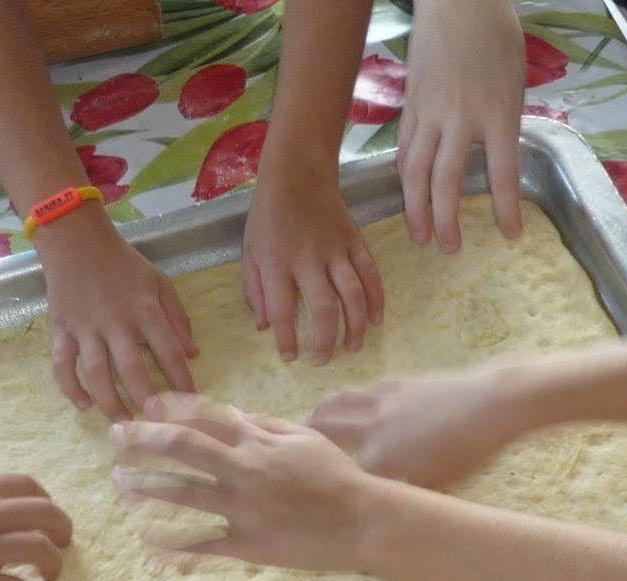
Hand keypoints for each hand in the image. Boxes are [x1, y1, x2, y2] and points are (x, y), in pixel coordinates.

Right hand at [39, 211, 197, 418]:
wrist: (75, 240)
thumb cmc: (123, 263)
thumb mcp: (159, 282)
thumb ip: (177, 318)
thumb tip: (192, 354)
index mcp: (144, 309)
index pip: (168, 351)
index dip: (181, 379)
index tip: (191, 405)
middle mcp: (115, 322)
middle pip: (131, 369)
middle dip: (145, 400)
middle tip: (156, 425)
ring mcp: (85, 328)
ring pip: (95, 372)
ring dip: (109, 401)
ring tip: (123, 422)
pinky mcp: (61, 330)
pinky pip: (62, 364)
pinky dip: (70, 387)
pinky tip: (84, 405)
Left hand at [112, 392, 378, 572]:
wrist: (364, 521)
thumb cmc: (338, 477)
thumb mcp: (304, 438)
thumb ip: (263, 425)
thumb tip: (229, 414)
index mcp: (257, 442)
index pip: (204, 417)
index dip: (169, 410)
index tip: (144, 407)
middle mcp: (244, 470)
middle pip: (182, 448)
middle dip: (143, 440)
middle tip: (115, 437)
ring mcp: (243, 509)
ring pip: (182, 494)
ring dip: (145, 487)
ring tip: (119, 484)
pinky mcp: (248, 545)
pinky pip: (201, 544)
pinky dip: (171, 544)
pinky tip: (146, 541)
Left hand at [243, 162, 384, 364]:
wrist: (298, 173)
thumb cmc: (269, 216)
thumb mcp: (250, 251)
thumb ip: (255, 289)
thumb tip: (264, 327)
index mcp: (277, 263)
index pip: (283, 311)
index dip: (287, 339)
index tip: (290, 358)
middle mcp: (308, 259)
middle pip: (324, 309)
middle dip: (325, 341)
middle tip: (322, 361)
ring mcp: (336, 250)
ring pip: (353, 294)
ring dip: (355, 326)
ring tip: (353, 348)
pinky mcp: (355, 241)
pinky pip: (370, 274)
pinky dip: (376, 299)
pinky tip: (375, 320)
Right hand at [310, 371, 516, 488]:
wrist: (491, 405)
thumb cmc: (467, 453)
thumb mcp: (433, 486)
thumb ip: (398, 492)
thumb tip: (372, 504)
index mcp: (377, 461)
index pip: (332, 473)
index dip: (310, 477)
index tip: (295, 485)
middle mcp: (369, 430)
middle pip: (320, 430)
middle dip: (299, 438)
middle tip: (289, 445)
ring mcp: (380, 403)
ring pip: (335, 405)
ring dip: (318, 414)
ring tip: (309, 421)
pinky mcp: (395, 385)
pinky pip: (360, 391)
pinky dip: (347, 399)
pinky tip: (349, 403)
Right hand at [400, 0, 525, 249]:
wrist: (457, 2)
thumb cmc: (495, 38)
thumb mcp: (514, 84)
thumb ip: (504, 125)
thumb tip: (494, 161)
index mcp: (497, 111)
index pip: (502, 172)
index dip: (506, 208)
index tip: (510, 236)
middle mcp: (460, 117)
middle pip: (446, 181)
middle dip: (446, 221)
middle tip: (450, 249)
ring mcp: (430, 112)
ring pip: (416, 171)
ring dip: (417, 209)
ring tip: (421, 237)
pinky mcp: (411, 106)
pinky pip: (405, 150)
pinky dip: (406, 180)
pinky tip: (409, 198)